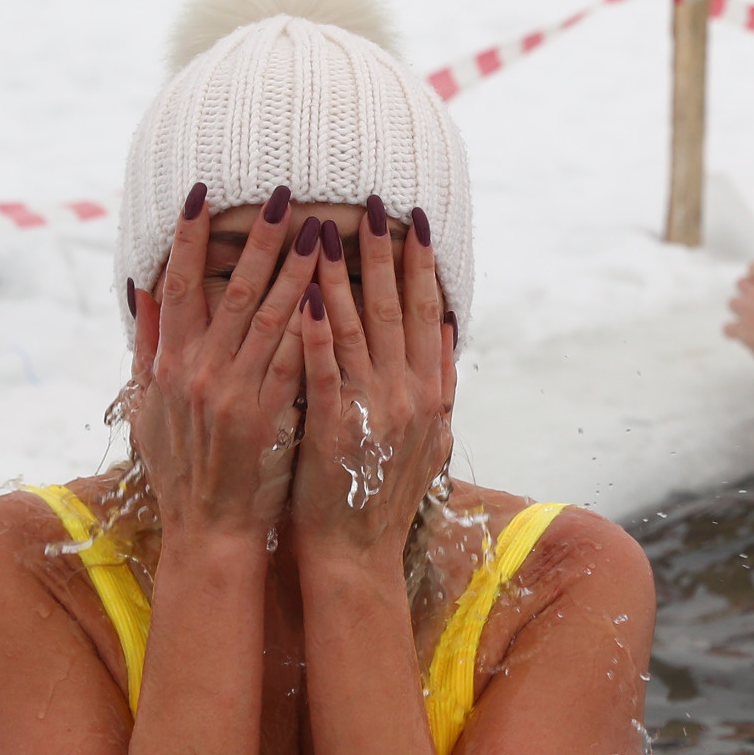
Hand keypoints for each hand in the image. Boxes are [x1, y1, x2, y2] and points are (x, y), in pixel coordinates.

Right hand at [129, 182, 314, 550]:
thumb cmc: (180, 469)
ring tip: (320, 227)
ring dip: (298, 268)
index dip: (190, 237)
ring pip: (272, 317)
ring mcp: (234, 394)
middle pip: (234, 290)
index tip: (203, 192)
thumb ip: (148, 343)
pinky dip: (314, 324)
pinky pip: (296, 360)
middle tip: (285, 193)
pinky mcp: (269, 418)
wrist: (209, 532)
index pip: (179, 285)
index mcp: (170, 364)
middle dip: (260, 238)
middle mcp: (199, 373)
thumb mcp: (148, 406)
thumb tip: (141, 286)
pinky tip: (336, 290)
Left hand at [288, 199, 456, 568]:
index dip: (421, 264)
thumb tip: (449, 328)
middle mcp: (410, 395)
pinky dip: (316, 331)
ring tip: (325, 228)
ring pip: (358, 328)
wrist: (358, 552)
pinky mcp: (336, 428)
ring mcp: (374, 411)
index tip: (414, 219)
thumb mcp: (429, 435)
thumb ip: (440, 381)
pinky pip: (325, 370)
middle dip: (384, 251)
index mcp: (429, 392)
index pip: (428, 313)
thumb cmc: (381, 492)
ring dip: (342, 276)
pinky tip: (304, 296)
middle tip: (372, 201)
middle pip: (397, 308)